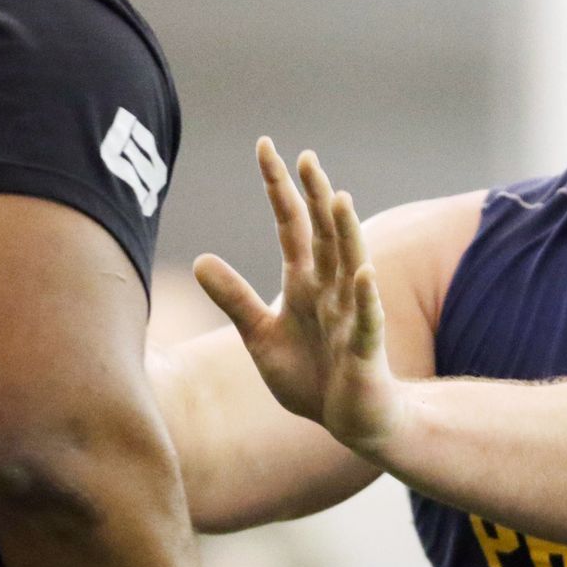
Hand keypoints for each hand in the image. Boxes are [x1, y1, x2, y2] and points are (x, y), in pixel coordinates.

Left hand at [193, 139, 405, 453]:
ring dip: (345, 233)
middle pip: (324, 234)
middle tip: (306, 156)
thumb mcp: (260, 336)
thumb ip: (234, 298)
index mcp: (304, 282)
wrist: (350, 421)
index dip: (278, 187)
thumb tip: (198, 259)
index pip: (290, 224)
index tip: (265, 146)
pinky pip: (367, 320)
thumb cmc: (310, 376)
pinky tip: (365, 273)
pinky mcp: (365, 350)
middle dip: (316, 196)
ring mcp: (351, 316)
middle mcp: (331, 289)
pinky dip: (366, 298)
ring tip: (338, 197)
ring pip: (351, 266)